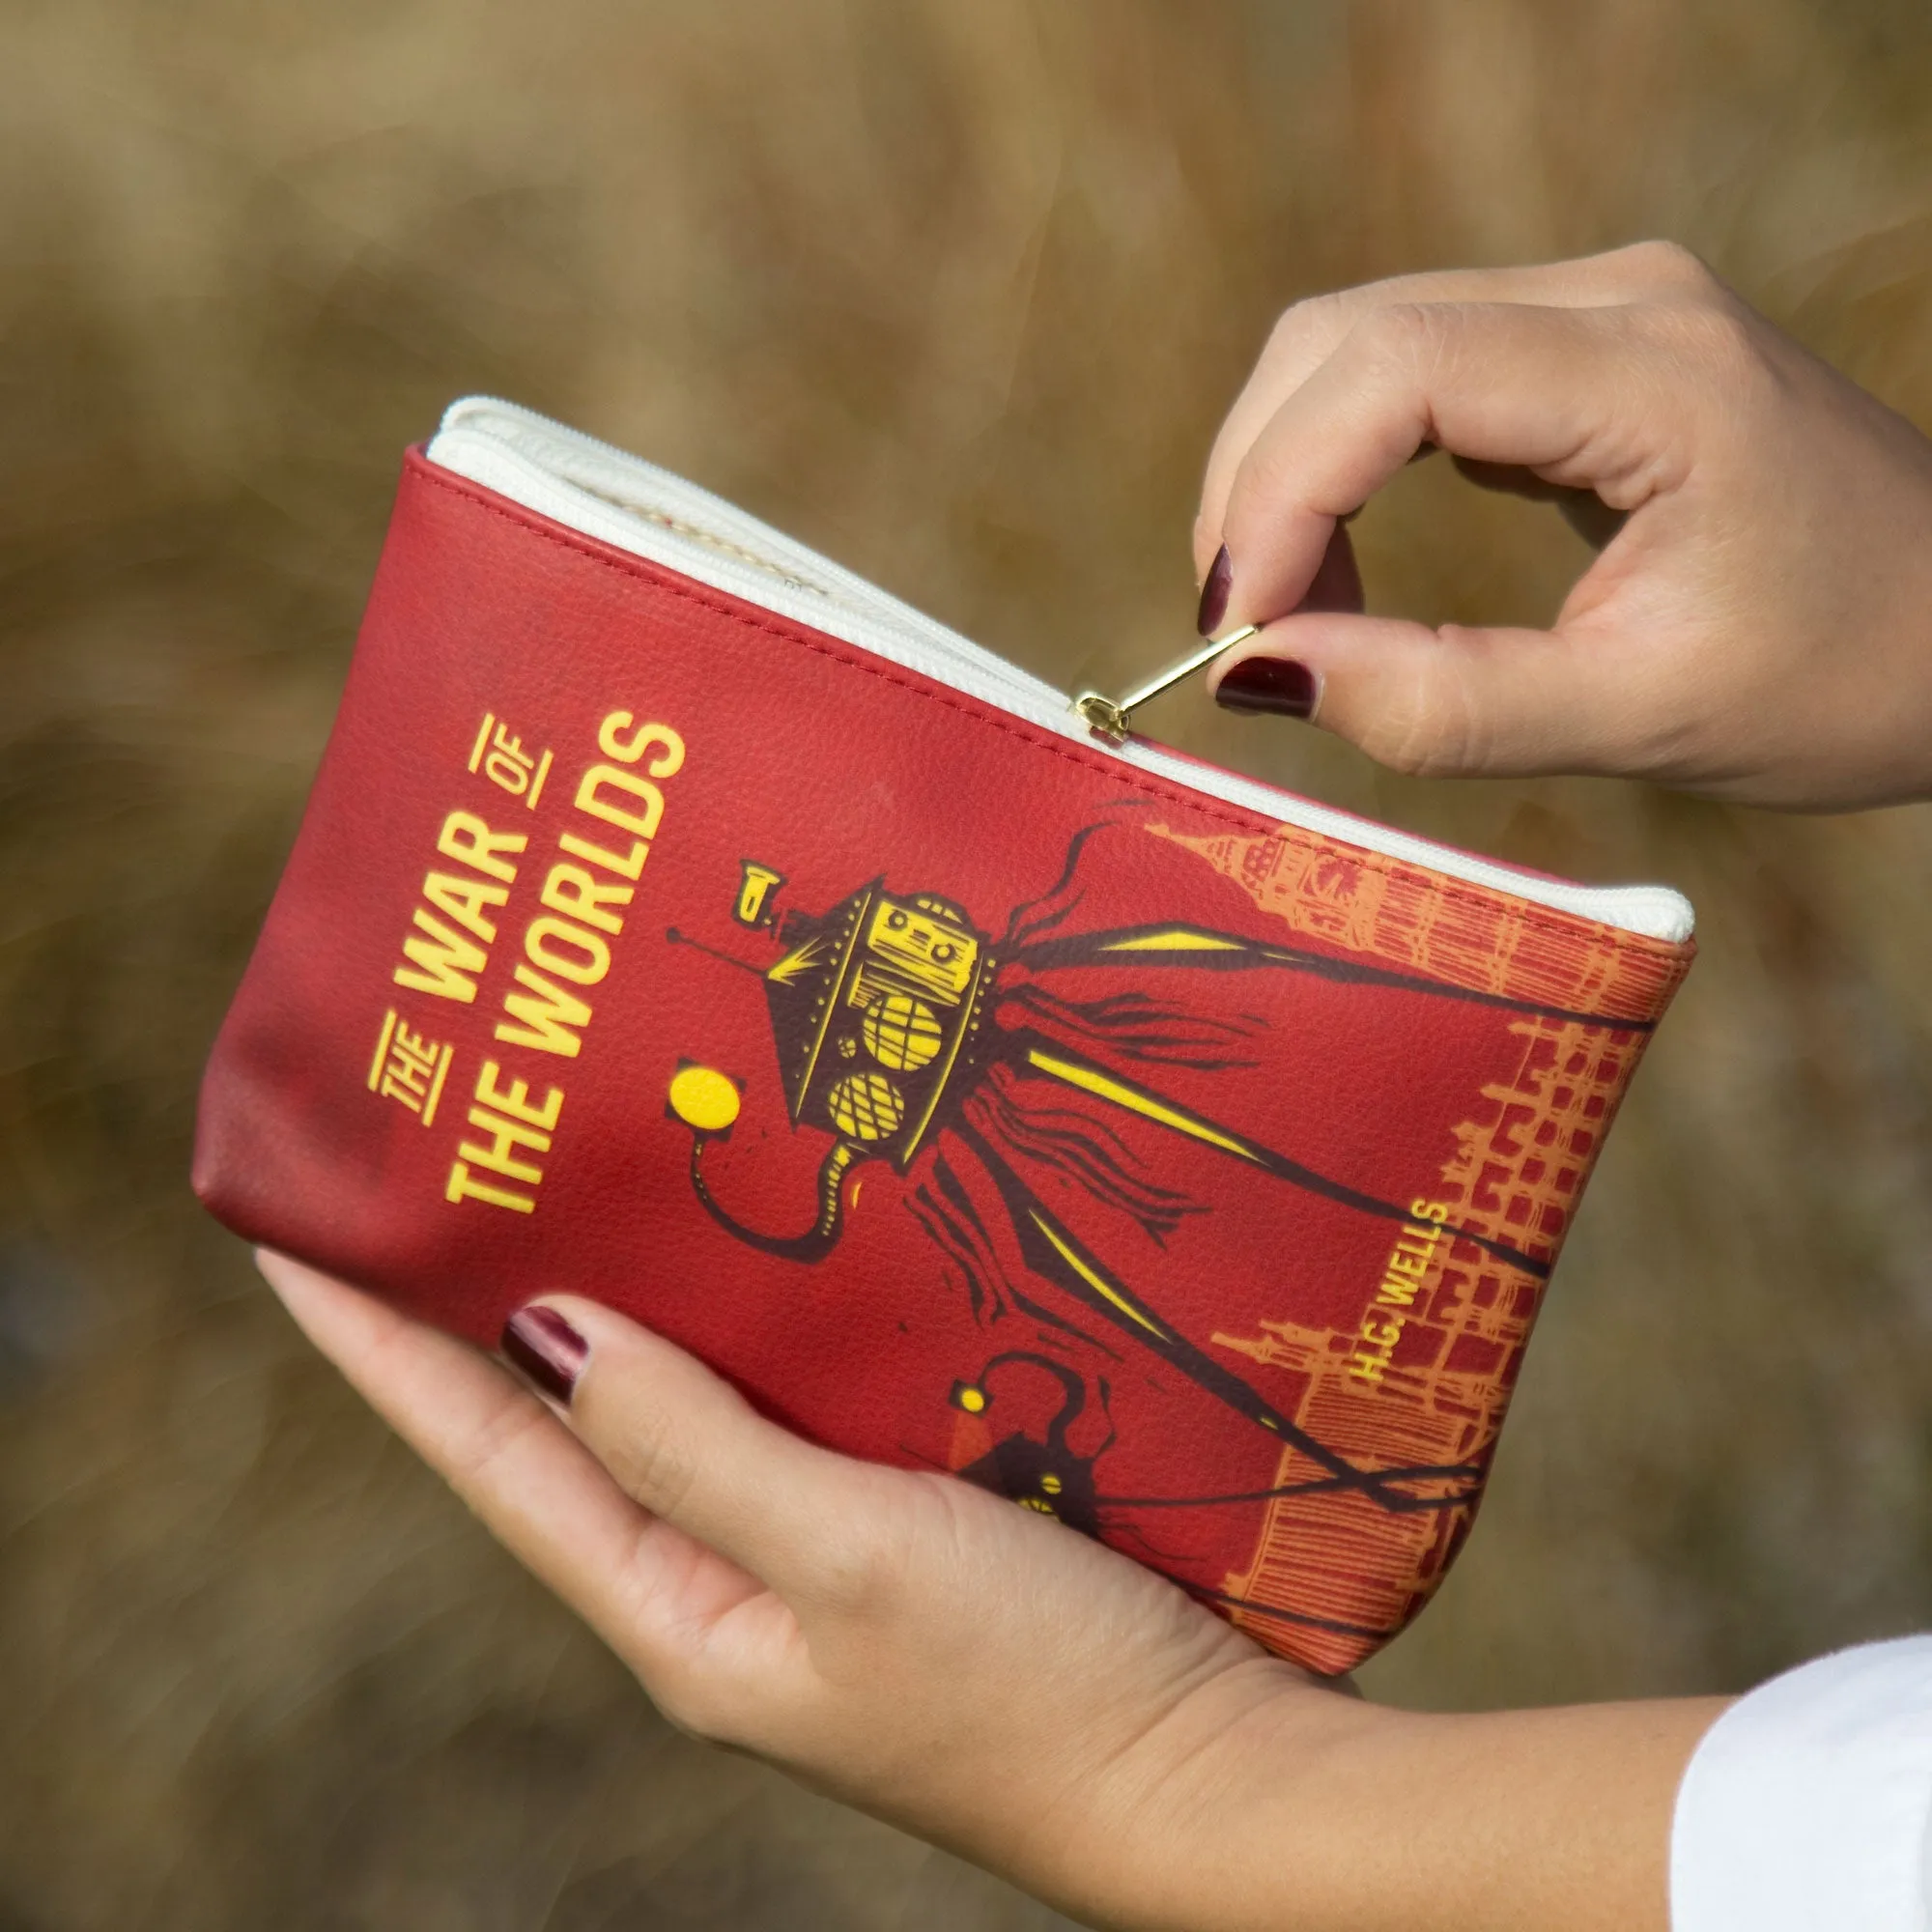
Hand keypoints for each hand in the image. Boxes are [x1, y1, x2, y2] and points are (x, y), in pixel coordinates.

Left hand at [258, 1251, 1720, 1931]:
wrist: (1209, 1777)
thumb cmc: (1029, 1683)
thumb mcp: (847, 1553)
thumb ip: (695, 1446)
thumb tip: (545, 1333)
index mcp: (676, 1613)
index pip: (487, 1459)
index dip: (380, 1347)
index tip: (292, 1233)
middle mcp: (722, 1583)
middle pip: (570, 1429)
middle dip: (488, 1308)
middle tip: (444, 1167)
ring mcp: (811, 1556)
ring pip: (684, 1408)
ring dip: (625, 1302)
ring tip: (580, 1176)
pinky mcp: (899, 1528)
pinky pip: (788, 1410)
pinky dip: (753, 1329)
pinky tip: (775, 1247)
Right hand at [1193, 241, 1931, 809]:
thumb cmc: (1845, 679)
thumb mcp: (1642, 716)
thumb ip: (1444, 705)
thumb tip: (1258, 679)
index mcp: (1655, 371)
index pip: (1393, 371)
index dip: (1279, 493)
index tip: (1236, 631)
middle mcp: (1617, 300)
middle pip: (1347, 335)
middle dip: (1259, 484)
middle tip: (1240, 637)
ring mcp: (1598, 313)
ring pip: (1359, 345)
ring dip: (1288, 476)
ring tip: (1291, 616)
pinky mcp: (1577, 352)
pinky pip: (1408, 376)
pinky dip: (1340, 469)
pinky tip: (1344, 570)